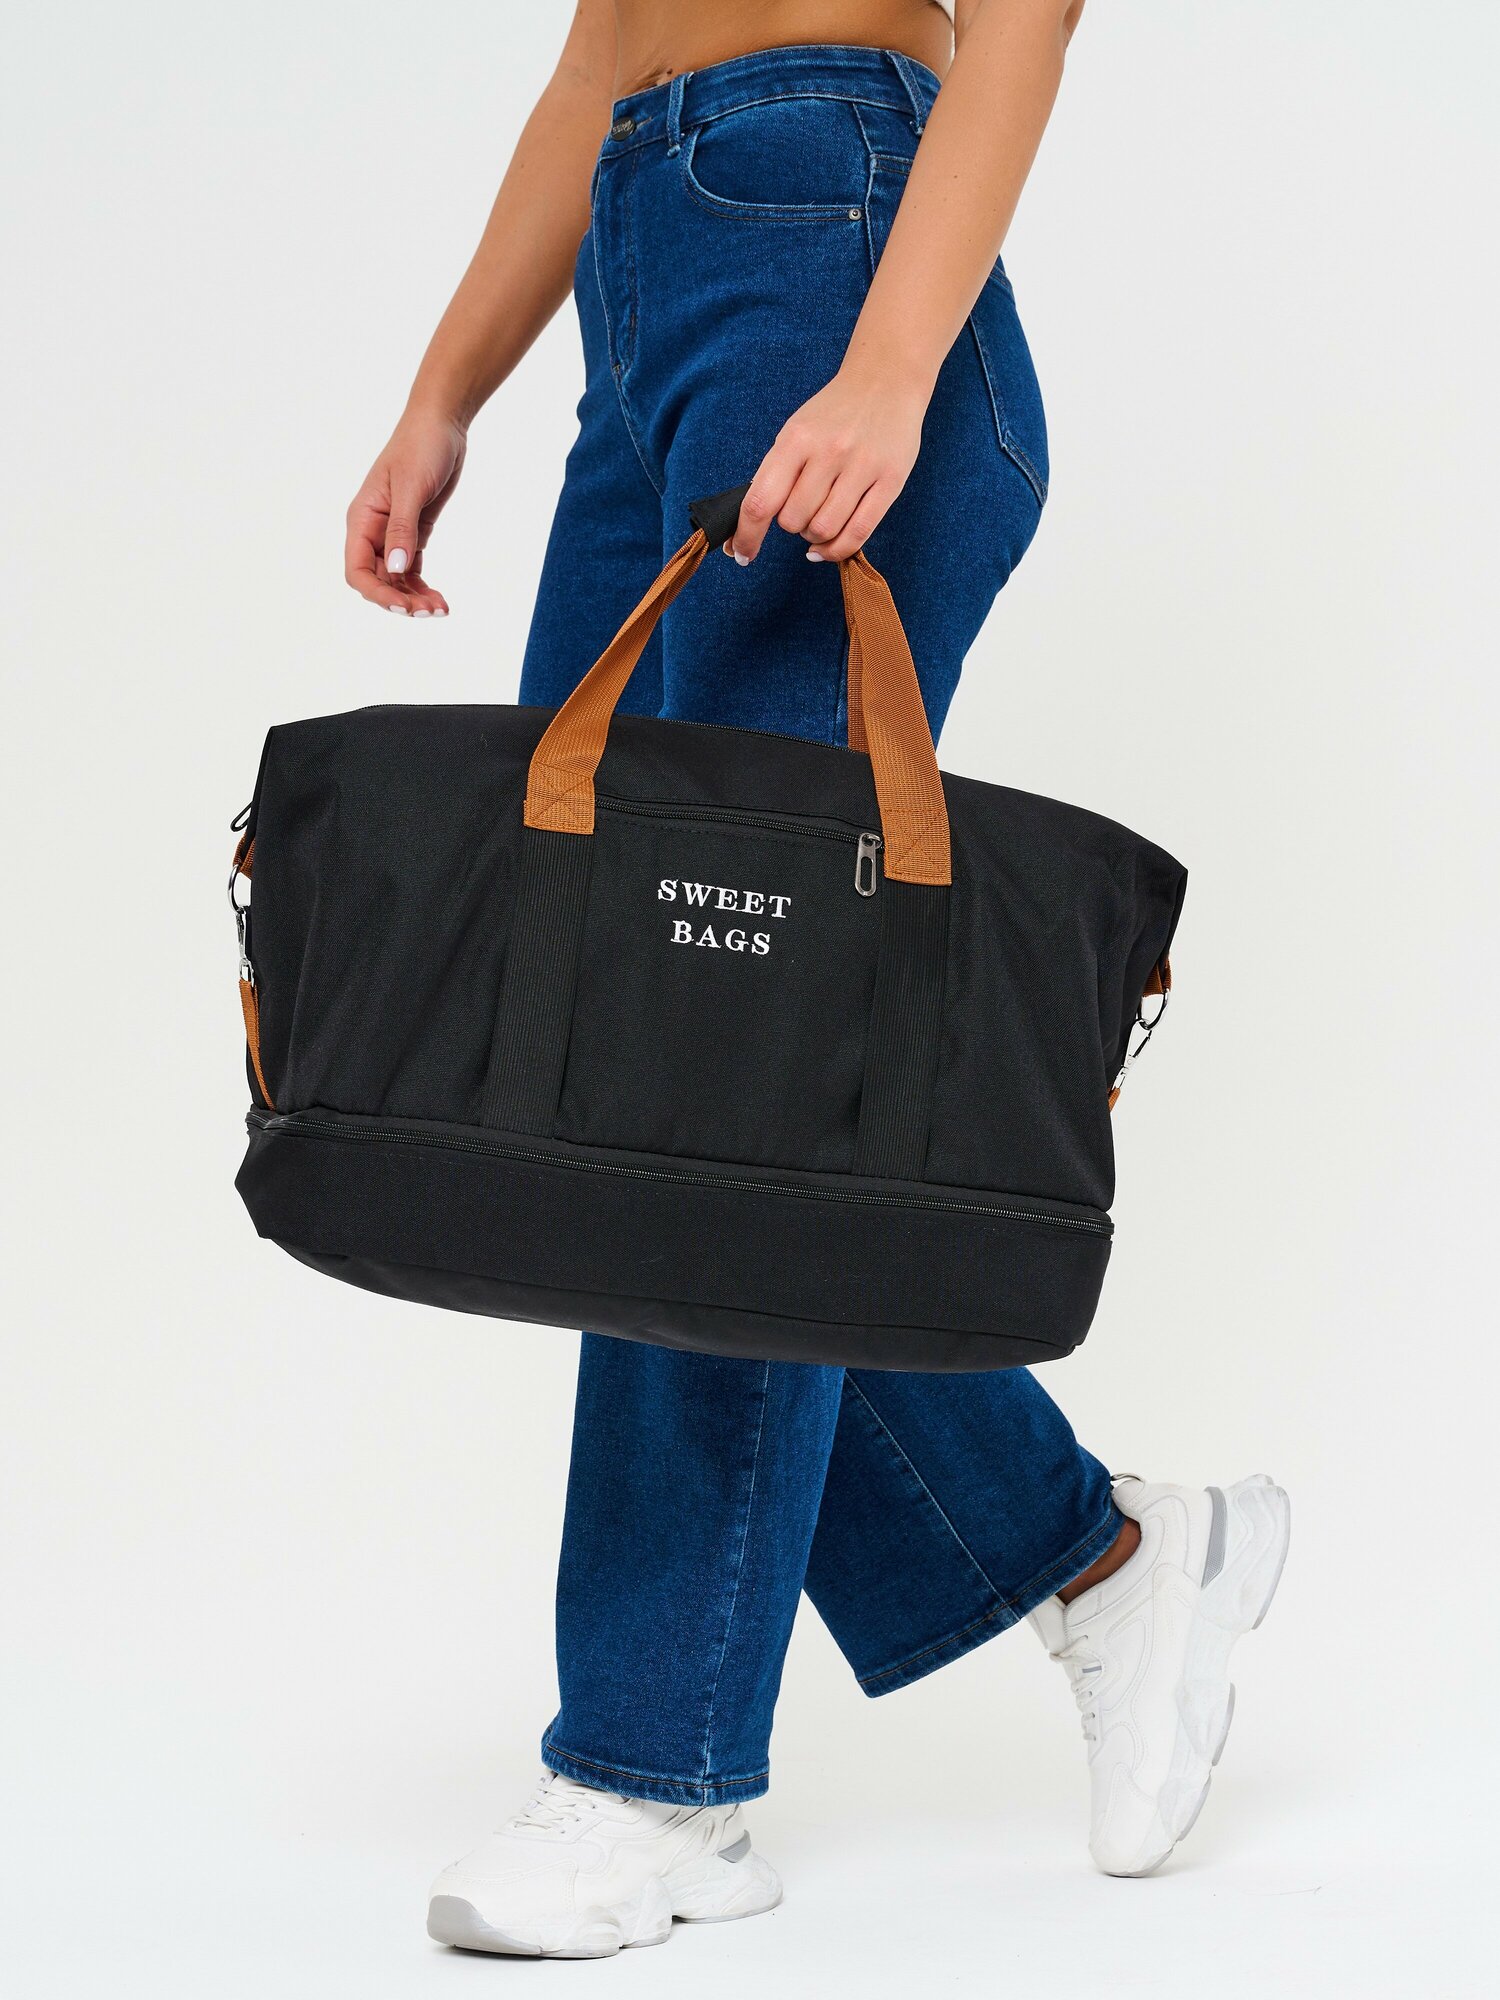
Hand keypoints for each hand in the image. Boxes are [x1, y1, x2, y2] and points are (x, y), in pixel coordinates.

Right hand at [344, 407, 466, 615]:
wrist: (442, 425)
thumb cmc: (420, 447)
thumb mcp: (411, 487)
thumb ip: (402, 529)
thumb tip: (394, 568)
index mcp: (362, 519)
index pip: (357, 570)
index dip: (377, 593)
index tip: (404, 606)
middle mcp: (373, 531)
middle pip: (377, 580)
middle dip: (400, 600)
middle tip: (431, 612)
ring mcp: (393, 534)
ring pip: (396, 580)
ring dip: (415, 598)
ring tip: (441, 609)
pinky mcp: (414, 533)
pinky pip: (412, 570)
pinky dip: (422, 586)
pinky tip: (440, 600)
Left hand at [727, 367, 925, 565]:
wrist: (887, 379)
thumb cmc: (835, 413)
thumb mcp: (796, 430)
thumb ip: (775, 473)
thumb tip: (748, 524)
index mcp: (796, 438)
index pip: (761, 501)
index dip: (747, 536)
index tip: (741, 554)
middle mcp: (828, 452)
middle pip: (792, 521)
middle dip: (791, 525)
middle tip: (803, 508)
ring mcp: (861, 467)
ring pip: (823, 530)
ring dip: (813, 536)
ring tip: (820, 517)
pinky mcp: (890, 481)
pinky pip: (858, 533)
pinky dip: (836, 550)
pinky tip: (826, 547)